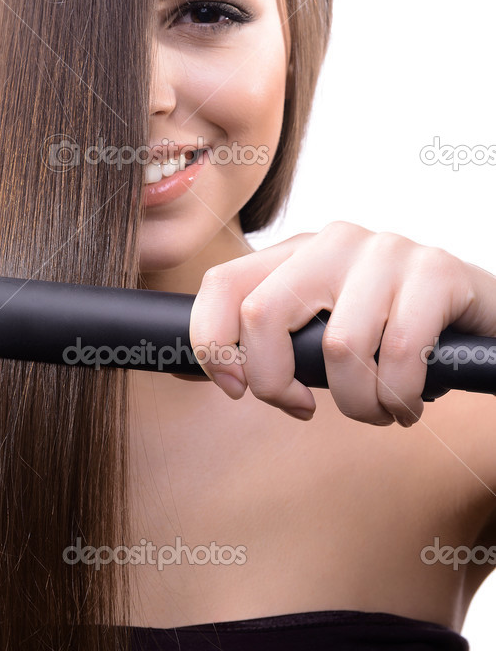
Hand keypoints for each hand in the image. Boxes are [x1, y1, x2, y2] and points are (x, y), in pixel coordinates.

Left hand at [188, 221, 495, 426]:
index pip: (222, 284)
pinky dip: (400, 399)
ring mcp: (386, 249)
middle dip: (275, 383)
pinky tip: (409, 402)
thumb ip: (268, 345)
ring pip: (338, 347)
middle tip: (307, 409)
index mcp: (297, 253)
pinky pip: (398, 355)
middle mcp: (334, 241)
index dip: (211, 344)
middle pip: (262, 313)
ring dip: (358, 405)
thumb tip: (185, 371)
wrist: (482, 319)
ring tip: (378, 408)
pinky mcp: (436, 269)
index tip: (233, 390)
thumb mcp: (322, 333)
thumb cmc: (393, 333)